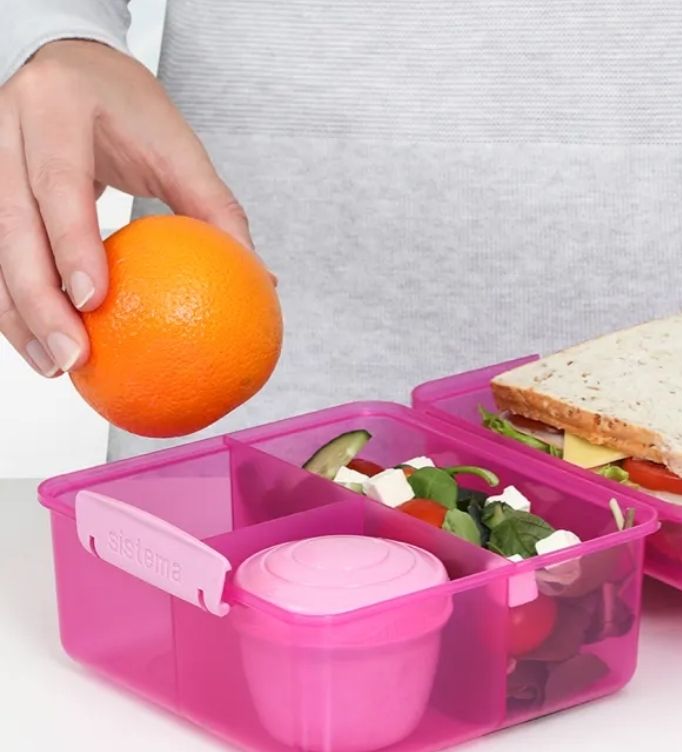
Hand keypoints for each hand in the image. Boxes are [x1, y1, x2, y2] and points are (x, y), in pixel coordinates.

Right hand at [0, 40, 253, 377]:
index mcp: (58, 108)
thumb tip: (262, 281)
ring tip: (52, 366)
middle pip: (10, 223)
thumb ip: (215, 211)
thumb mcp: (178, 147)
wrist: (69, 61)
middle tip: (73, 356)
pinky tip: (38, 342)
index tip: (96, 300)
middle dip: (37, 299)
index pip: (59, 182)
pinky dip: (12, 300)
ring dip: (16, 314)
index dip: (72, 243)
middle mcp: (8, 128)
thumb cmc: (127, 105)